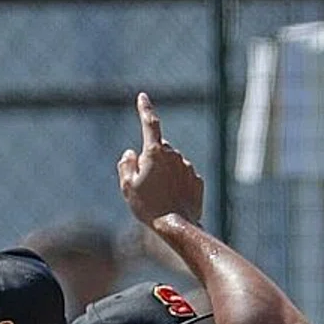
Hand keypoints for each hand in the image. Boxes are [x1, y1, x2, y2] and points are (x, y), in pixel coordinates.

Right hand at [117, 93, 204, 227]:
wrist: (177, 226)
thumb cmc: (148, 206)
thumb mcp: (127, 185)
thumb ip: (126, 164)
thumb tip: (131, 153)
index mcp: (155, 152)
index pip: (149, 123)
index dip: (145, 109)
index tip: (143, 97)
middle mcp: (174, 155)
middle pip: (159, 150)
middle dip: (152, 160)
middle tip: (146, 184)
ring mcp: (188, 167)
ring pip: (173, 165)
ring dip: (165, 174)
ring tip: (160, 197)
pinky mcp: (197, 180)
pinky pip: (184, 177)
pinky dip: (177, 184)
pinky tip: (173, 200)